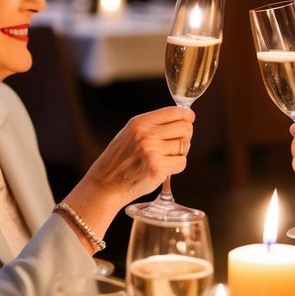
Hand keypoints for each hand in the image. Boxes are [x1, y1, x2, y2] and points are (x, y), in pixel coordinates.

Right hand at [67, 107, 194, 231]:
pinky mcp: (157, 169)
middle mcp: (146, 135)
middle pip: (185, 128)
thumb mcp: (130, 133)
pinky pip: (181, 163)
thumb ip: (152, 125)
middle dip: (186, 135)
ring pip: (185, 146)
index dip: (187, 115)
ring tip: (164, 157)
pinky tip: (164, 168)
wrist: (105, 184)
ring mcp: (152, 152)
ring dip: (179, 153)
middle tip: (177, 143)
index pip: (173, 111)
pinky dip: (176, 167)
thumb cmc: (119, 159)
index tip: (189, 118)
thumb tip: (181, 119)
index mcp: (140, 123)